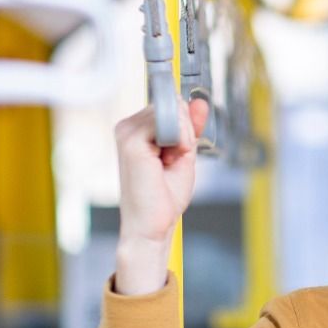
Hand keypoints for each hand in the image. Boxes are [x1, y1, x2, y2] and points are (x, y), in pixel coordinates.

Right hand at [113, 98, 208, 295]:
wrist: (152, 225)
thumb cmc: (164, 196)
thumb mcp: (185, 154)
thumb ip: (191, 127)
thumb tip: (200, 101)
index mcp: (136, 130)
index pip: (169, 106)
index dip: (185, 124)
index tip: (182, 148)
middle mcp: (127, 128)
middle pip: (171, 106)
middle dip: (186, 131)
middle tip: (176, 160)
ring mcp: (126, 132)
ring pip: (172, 113)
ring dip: (184, 137)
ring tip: (171, 163)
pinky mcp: (131, 141)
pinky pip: (168, 122)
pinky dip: (180, 140)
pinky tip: (172, 158)